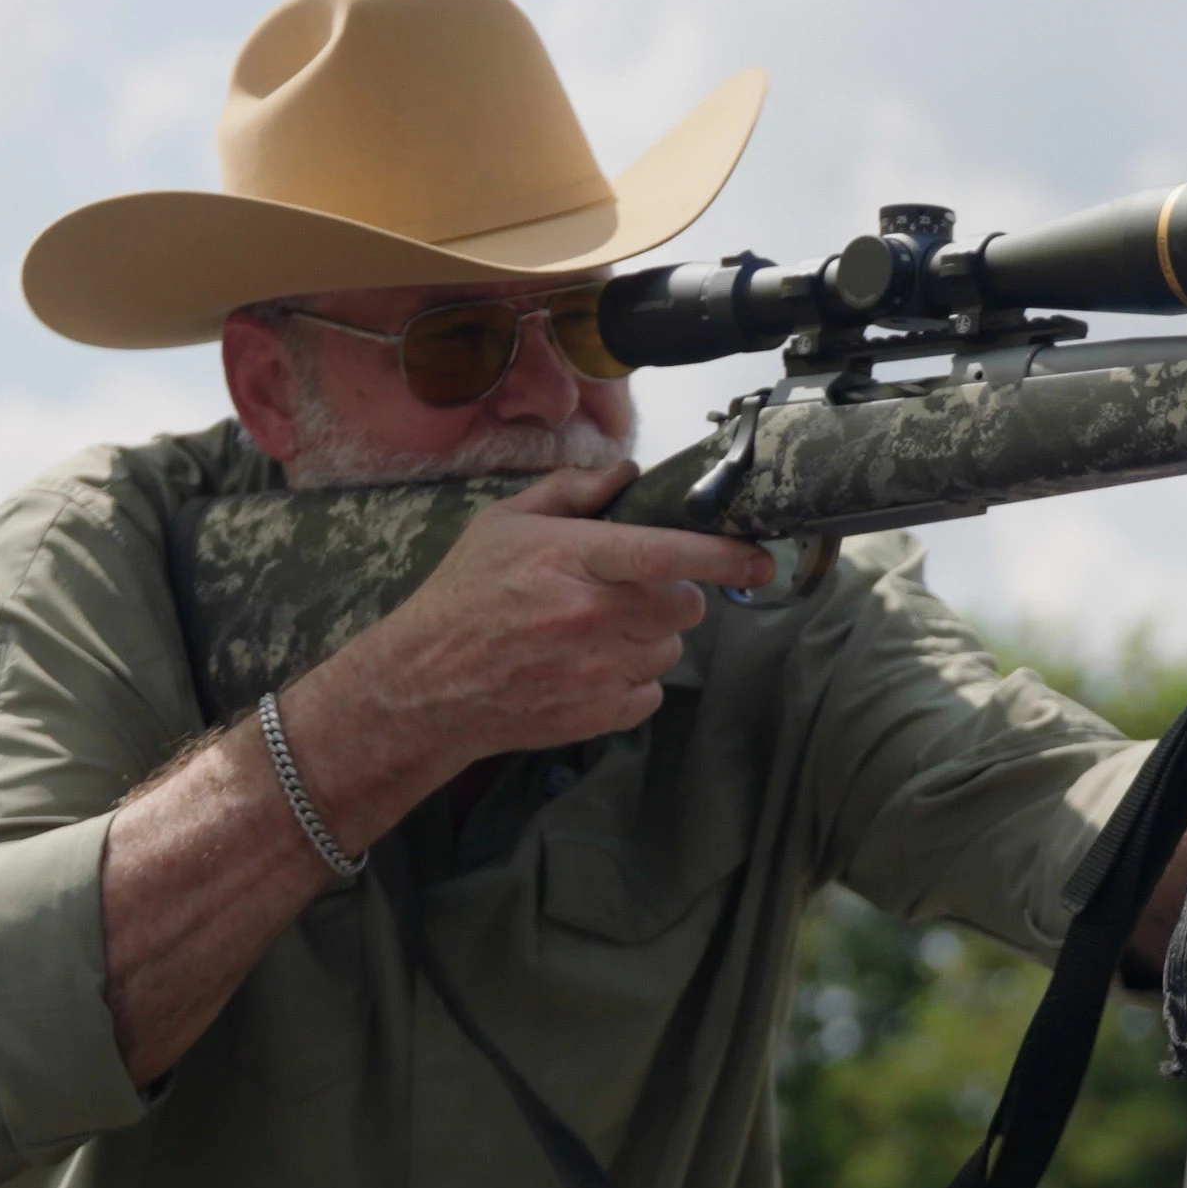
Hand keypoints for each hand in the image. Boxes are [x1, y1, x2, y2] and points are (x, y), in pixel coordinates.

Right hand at [310, 463, 774, 774]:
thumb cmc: (465, 595)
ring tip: (597, 631)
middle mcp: (591, 615)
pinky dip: (633, 679)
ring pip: (670, 648)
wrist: (426, 685)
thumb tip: (628, 472)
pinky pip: (651, 692)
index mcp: (572, 560)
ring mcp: (597, 671)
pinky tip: (590, 666)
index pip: (666, 553)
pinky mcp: (598, 715)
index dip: (722, 554)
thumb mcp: (504, 525)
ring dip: (649, 638)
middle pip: (684, 604)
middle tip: (630, 592)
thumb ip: (572, 493)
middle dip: (672, 594)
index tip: (761, 556)